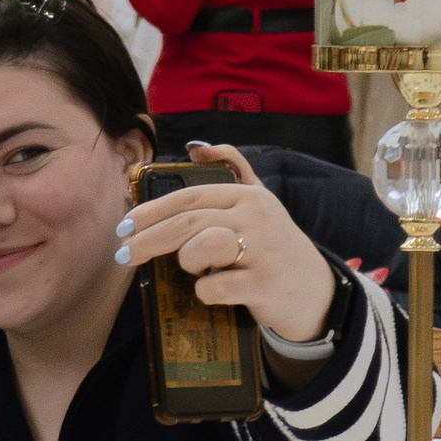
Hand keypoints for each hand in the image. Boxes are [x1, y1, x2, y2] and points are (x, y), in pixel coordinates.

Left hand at [120, 153, 337, 346]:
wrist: (316, 291)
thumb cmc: (275, 247)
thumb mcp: (260, 201)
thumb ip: (233, 169)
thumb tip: (196, 148)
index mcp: (248, 196)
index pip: (190, 195)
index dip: (151, 210)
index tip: (124, 225)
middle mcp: (256, 218)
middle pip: (188, 221)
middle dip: (148, 238)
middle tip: (124, 255)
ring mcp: (262, 251)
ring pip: (202, 247)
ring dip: (187, 261)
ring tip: (195, 270)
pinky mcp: (264, 284)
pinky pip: (216, 286)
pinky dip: (205, 291)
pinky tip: (211, 291)